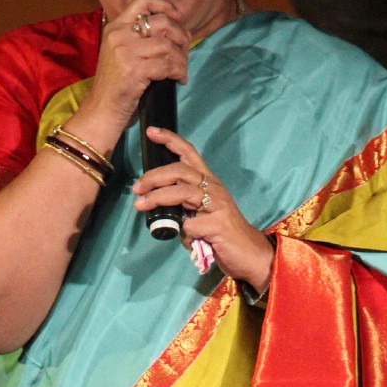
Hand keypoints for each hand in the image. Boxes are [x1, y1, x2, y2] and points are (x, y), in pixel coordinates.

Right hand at [76, 0, 190, 144]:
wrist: (101, 110)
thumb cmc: (115, 85)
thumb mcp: (120, 54)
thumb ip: (138, 39)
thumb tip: (173, 29)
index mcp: (115, 27)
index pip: (142, 2)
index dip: (165, 5)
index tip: (178, 16)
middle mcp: (119, 35)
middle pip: (162, 23)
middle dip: (181, 36)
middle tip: (185, 51)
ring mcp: (126, 52)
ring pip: (167, 45)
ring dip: (181, 59)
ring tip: (182, 70)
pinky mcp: (134, 70)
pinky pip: (167, 65)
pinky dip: (178, 72)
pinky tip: (179, 79)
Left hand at [133, 128, 275, 294]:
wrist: (249, 254)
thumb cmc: (222, 234)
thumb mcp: (200, 214)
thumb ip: (182, 207)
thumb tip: (157, 209)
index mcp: (209, 182)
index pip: (189, 154)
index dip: (170, 140)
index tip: (151, 132)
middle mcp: (214, 188)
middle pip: (180, 171)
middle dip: (154, 176)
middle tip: (137, 187)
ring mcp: (218, 205)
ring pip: (182, 193)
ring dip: (158, 198)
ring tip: (141, 205)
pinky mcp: (218, 224)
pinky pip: (190, 226)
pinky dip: (182, 234)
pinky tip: (187, 242)